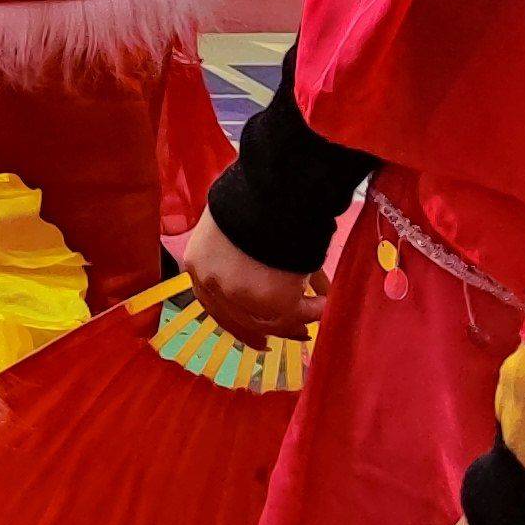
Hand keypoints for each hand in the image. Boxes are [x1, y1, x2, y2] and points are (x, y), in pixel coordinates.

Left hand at [167, 212, 324, 344]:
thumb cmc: (255, 199)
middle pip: (242, 318)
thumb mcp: (237, 228)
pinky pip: (297, 312)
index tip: (259, 335)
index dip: (237, 321)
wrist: (274, 188)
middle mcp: (214, 284)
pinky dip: (314, 310)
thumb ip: (245, 256)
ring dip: (297, 320)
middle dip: (271, 329)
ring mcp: (240, 295)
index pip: (212, 304)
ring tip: (317, 314)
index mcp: (197, 264)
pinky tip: (327, 304)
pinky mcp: (272, 301)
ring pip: (270, 319)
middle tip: (297, 334)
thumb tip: (273, 273)